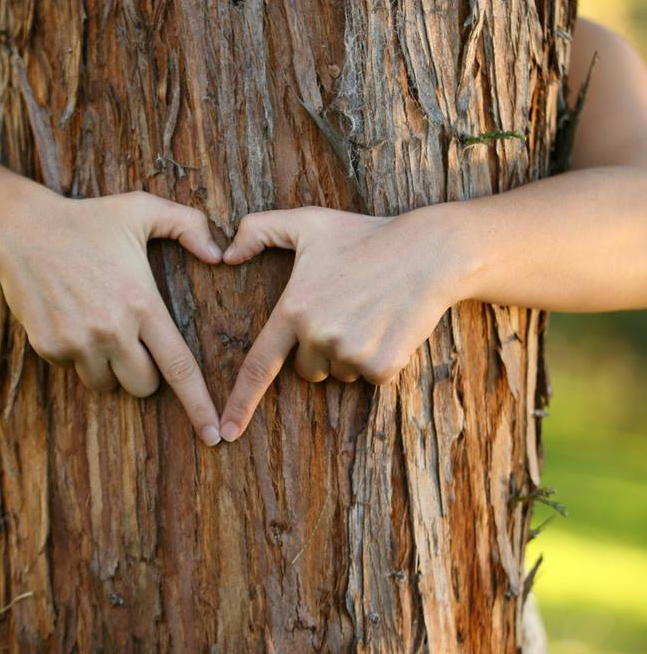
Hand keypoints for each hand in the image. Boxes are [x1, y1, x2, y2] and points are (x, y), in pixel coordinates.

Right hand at [0, 188, 223, 445]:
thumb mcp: (142, 209)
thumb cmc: (88, 218)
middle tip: (135, 338)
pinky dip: (79, 354)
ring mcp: (76, 342)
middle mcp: (111, 330)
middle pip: (144, 386)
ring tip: (101, 323)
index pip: (179, 367)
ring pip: (108, 384)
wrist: (20, 229)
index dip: (199, 405)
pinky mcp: (48, 347)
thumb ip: (189, 225)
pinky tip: (73, 318)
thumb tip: (221, 255)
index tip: (214, 436)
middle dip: (147, 373)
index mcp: (141, 304)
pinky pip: (75, 370)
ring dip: (111, 366)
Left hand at [217, 205, 467, 441]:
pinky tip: (388, 325)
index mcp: (294, 309)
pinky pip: (371, 377)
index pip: (259, 365)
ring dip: (350, 353)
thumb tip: (225, 256)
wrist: (429, 252)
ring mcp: (351, 353)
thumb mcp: (308, 222)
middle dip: (319, 350)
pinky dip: (380, 359)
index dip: (240, 402)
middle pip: (306, 368)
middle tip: (344, 310)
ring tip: (368, 312)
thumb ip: (258, 230)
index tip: (226, 431)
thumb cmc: (364, 235)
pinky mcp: (383, 365)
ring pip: (340, 373)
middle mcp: (318, 335)